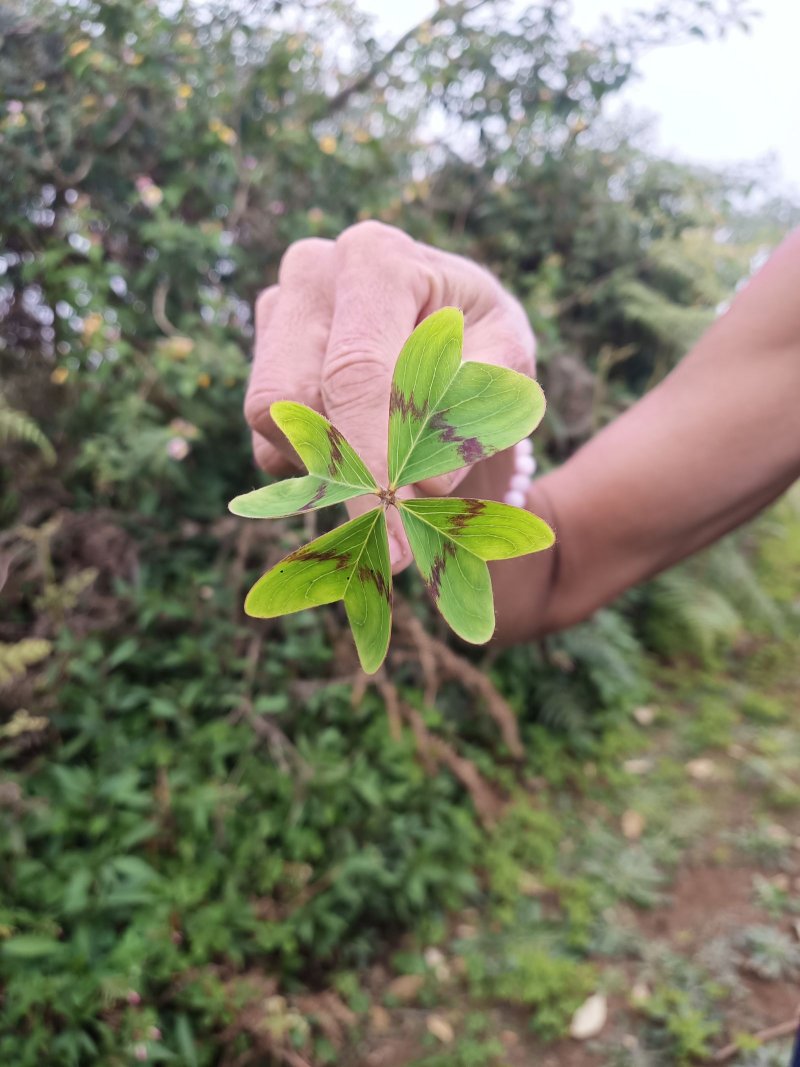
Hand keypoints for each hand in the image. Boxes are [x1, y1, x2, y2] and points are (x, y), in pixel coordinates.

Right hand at [245, 220, 535, 570]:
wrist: (453, 335)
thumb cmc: (484, 345)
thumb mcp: (507, 367)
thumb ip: (473, 415)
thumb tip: (422, 486)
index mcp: (378, 258)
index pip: (356, 373)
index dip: (372, 456)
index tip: (395, 522)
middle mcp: (312, 273)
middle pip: (291, 400)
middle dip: (344, 477)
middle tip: (396, 547)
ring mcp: (276, 315)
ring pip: (273, 425)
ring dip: (334, 473)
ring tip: (401, 481)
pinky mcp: (261, 364)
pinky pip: (270, 444)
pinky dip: (321, 473)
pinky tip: (367, 457)